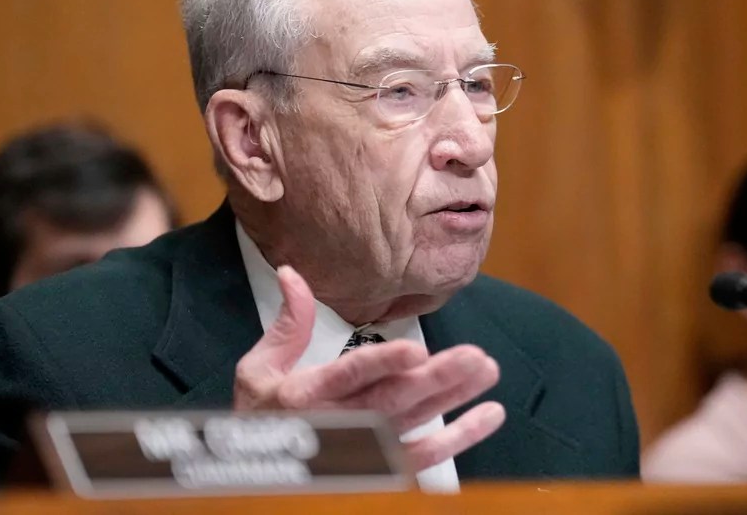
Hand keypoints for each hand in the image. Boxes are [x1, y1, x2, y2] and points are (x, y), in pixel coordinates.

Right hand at [233, 265, 505, 470]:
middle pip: (392, 403)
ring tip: (486, 372)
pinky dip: (459, 439)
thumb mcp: (259, 368)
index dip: (383, 364)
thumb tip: (292, 273)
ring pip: (414, 425)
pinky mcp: (381, 468)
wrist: (258, 474)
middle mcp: (336, 426)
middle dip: (437, 380)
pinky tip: (488, 415)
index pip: (348, 377)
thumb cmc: (260, 418)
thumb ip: (288, 323)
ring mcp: (361, 452)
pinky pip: (424, 458)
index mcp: (304, 396)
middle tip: (475, 357)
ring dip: (453, 400)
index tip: (416, 350)